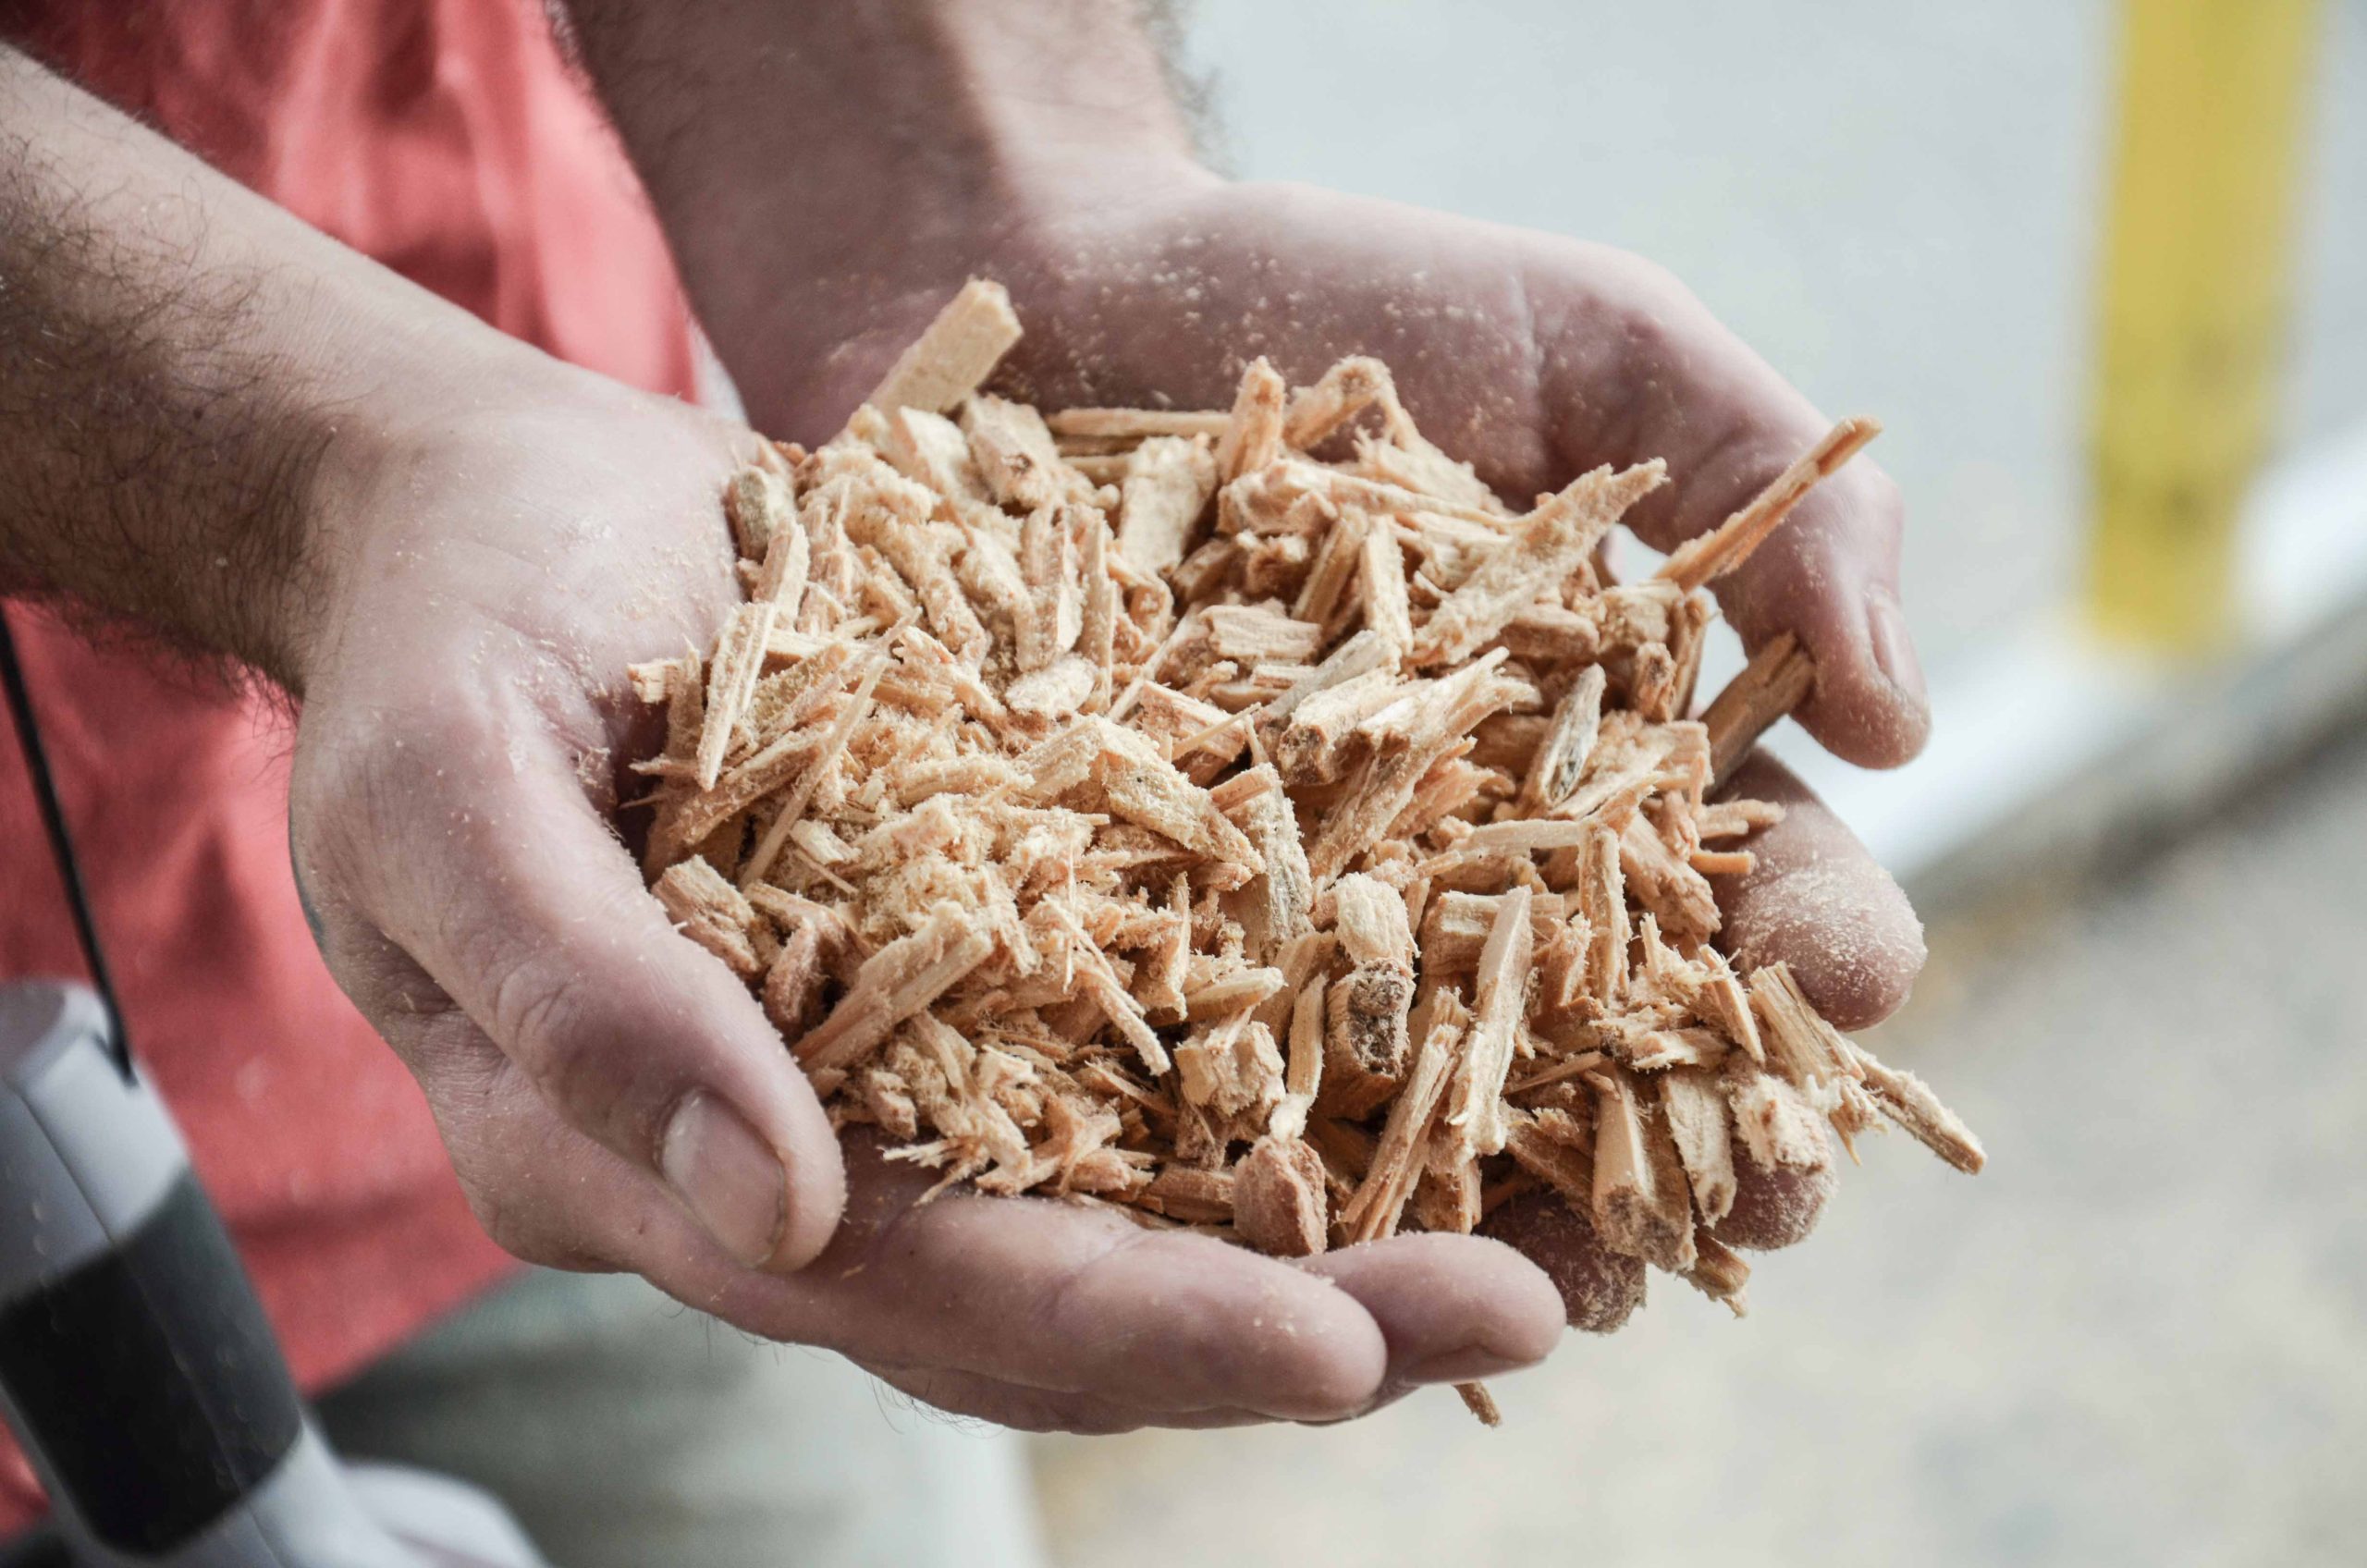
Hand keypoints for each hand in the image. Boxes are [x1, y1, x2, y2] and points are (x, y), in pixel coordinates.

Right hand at [287, 347, 1566, 1431]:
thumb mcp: (453, 796)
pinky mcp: (977, 953)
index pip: (907, 1286)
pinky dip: (1298, 1073)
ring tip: (1549, 1236)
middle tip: (1524, 1307)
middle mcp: (797, 1147)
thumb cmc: (444, 637)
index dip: (1119, 1327)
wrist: (498, 515)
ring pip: (1132, 1193)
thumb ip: (592, 1004)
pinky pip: (1150, 1044)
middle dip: (1291, 1317)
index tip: (1330, 1349)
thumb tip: (783, 1210)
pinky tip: (1458, 1062)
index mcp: (647, 1162)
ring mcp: (894, 1058)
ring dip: (1334, 1224)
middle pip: (1060, 1285)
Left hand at [722, 173, 1929, 1328]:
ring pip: (1412, 1126)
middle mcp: (1454, 882)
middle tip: (1734, 1219)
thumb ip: (1770, 483)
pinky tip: (1300, 1248)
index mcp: (1594, 766)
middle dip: (1683, 1145)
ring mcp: (1279, 932)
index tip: (1847, 984)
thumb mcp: (1588, 340)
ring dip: (1496, 1223)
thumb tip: (1907, 726)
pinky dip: (1253, 1182)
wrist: (1044, 285)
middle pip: (1599, 1057)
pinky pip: (1188, 1097)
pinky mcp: (1109, 953)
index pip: (1741, 894)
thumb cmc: (1331, 298)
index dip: (1811, 952)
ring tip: (1541, 1291)